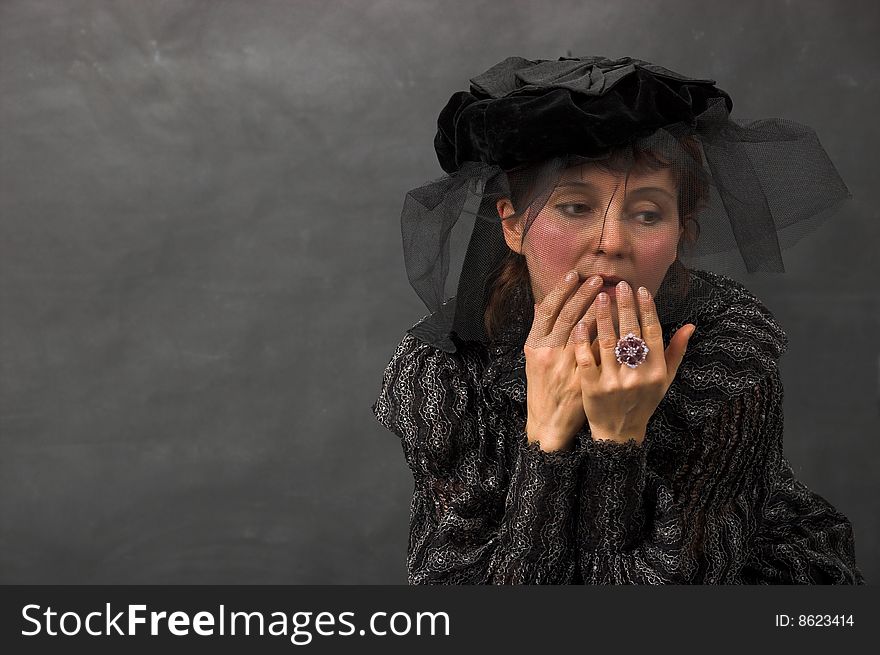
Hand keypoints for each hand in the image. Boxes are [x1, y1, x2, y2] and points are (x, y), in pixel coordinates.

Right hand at [524, 270, 604, 451]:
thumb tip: (542, 303)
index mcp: (535, 346)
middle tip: (598, 279)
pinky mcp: (584, 378)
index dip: (560, 290)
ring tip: (611, 293)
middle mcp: (549, 354)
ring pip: (586, 331)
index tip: (573, 275)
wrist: (548, 422)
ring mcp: (567, 367)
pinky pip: (599, 351)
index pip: (547, 310)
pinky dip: (608, 335)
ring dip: (599, 310)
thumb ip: (539, 331)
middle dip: (583, 294)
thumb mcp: (533, 358)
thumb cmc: (542, 387)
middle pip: (568, 316)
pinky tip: (618, 322)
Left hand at [572, 280, 695, 444]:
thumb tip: (690, 325)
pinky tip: (580, 323)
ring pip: (607, 341)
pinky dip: (583, 340)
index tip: (640, 290)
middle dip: (625, 306)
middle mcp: (637, 375)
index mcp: (656, 370)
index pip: (653, 332)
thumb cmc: (644, 401)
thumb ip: (676, 351)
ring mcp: (614, 382)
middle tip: (619, 286)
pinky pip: (586, 358)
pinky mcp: (592, 388)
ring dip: (603, 316)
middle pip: (630, 332)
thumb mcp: (664, 380)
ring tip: (600, 297)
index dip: (647, 309)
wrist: (620, 433)